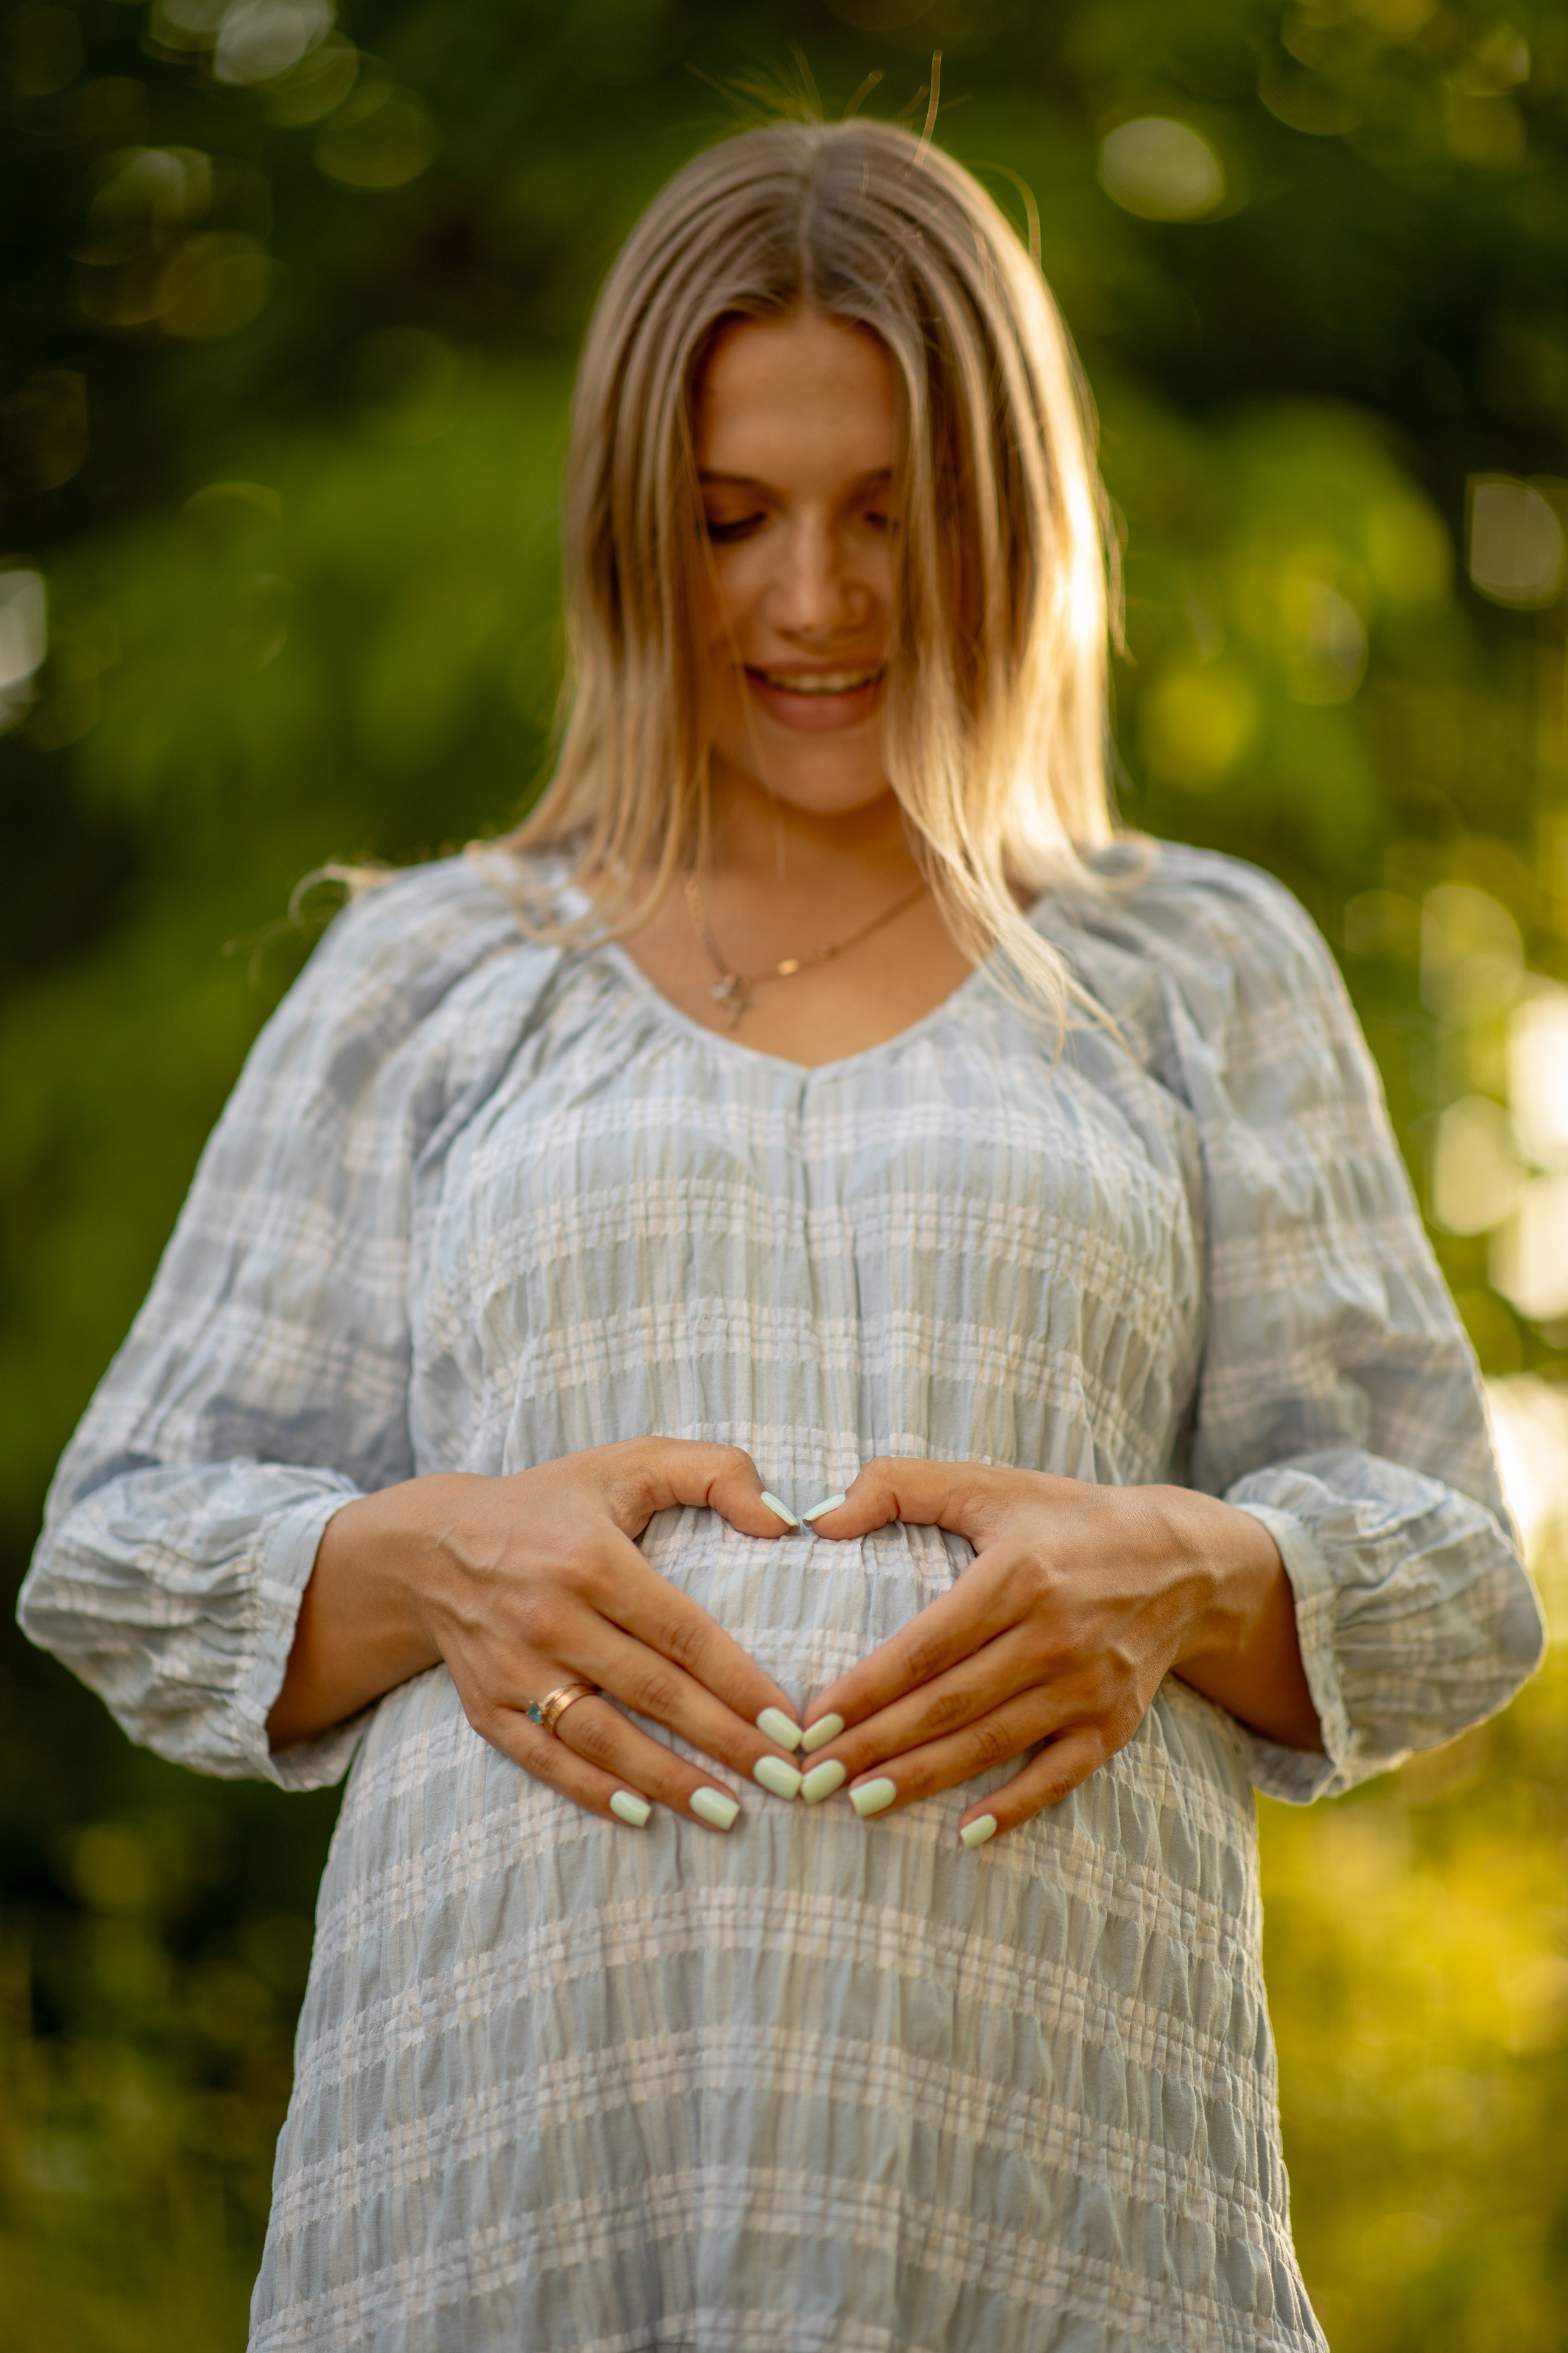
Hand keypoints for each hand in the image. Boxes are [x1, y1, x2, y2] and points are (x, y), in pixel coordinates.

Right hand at [268, 1439, 807, 1829]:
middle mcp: (549, 1617)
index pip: (682, 1633)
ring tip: (728, 1811)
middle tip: (783, 1779)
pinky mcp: (487, 1706)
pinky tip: (643, 1815)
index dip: (739, 1683)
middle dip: (724, 1742)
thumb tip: (783, 1521)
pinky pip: (545, 1760)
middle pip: (653, 1693)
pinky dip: (593, 1792)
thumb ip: (715, 1471)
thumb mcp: (630, 1461)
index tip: (788, 1723)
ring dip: (668, 1781)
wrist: (435, 1544)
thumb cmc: (554, 1503)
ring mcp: (513, 1668)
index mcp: (592, 1559)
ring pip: (602, 1737)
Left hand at [796, 1459, 1320, 1844]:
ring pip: (990, 1742)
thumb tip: (819, 1519)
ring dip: (923, 1778)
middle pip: (949, 1703)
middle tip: (814, 1776)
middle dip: (875, 1744)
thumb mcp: (990, 1484)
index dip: (866, 1687)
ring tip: (861, 1803)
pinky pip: (1059, 1775)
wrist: (1185, 1560)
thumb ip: (900, 1487)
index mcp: (1017, 1575)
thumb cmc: (1069, 1518)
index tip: (812, 1721)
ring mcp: (1088, 1685)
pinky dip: (1014, 1807)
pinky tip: (965, 1832)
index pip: (926, 1645)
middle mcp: (1055, 1635)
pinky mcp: (1115, 1723)